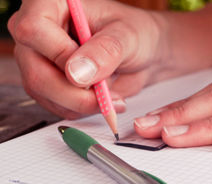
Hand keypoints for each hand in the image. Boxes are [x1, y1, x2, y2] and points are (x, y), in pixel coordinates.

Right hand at [8, 0, 165, 118]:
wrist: (142, 54)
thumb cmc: (134, 34)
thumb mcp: (127, 37)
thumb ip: (105, 51)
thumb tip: (77, 73)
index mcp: (51, 5)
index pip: (33, 29)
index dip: (60, 55)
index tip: (89, 70)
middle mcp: (37, 33)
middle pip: (36, 72)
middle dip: (74, 93)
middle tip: (104, 97)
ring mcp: (39, 60)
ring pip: (44, 93)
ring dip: (80, 104)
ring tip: (109, 95)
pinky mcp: (47, 83)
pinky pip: (55, 105)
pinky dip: (80, 109)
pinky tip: (101, 99)